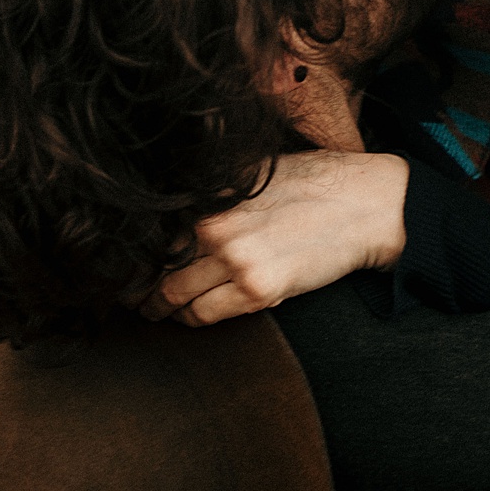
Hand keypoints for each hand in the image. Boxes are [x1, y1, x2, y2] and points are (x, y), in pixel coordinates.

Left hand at [139, 149, 408, 325]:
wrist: (366, 205)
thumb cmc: (317, 181)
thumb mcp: (256, 171)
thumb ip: (216, 186)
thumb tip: (177, 198)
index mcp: (212, 195)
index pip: (153, 230)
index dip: (134, 252)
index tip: (123, 265)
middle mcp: (216, 227)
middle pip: (156, 265)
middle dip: (136, 286)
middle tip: (128, 296)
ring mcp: (237, 261)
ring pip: (174, 295)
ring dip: (160, 307)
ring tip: (153, 311)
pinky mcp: (260, 290)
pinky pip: (206, 314)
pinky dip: (190, 319)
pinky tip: (187, 317)